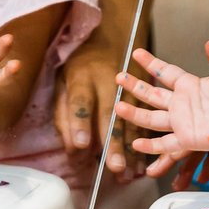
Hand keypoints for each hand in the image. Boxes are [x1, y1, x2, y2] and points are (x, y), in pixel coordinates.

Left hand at [55, 44, 146, 180]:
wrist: (108, 37)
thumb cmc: (80, 66)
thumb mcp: (62, 83)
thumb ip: (65, 115)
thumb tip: (73, 148)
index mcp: (82, 77)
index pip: (80, 101)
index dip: (79, 123)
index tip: (80, 145)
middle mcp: (108, 81)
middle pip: (111, 114)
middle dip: (113, 142)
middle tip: (114, 167)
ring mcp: (130, 86)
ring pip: (134, 119)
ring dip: (133, 147)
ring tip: (130, 172)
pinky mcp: (144, 92)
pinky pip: (146, 119)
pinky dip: (146, 142)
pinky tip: (144, 161)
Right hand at [116, 41, 208, 162]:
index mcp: (188, 86)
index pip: (165, 72)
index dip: (151, 63)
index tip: (137, 53)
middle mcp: (180, 104)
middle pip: (152, 94)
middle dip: (135, 86)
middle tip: (119, 77)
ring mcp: (180, 122)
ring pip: (152, 118)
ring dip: (135, 114)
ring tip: (118, 107)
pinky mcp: (186, 139)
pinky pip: (165, 143)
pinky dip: (151, 145)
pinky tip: (136, 143)